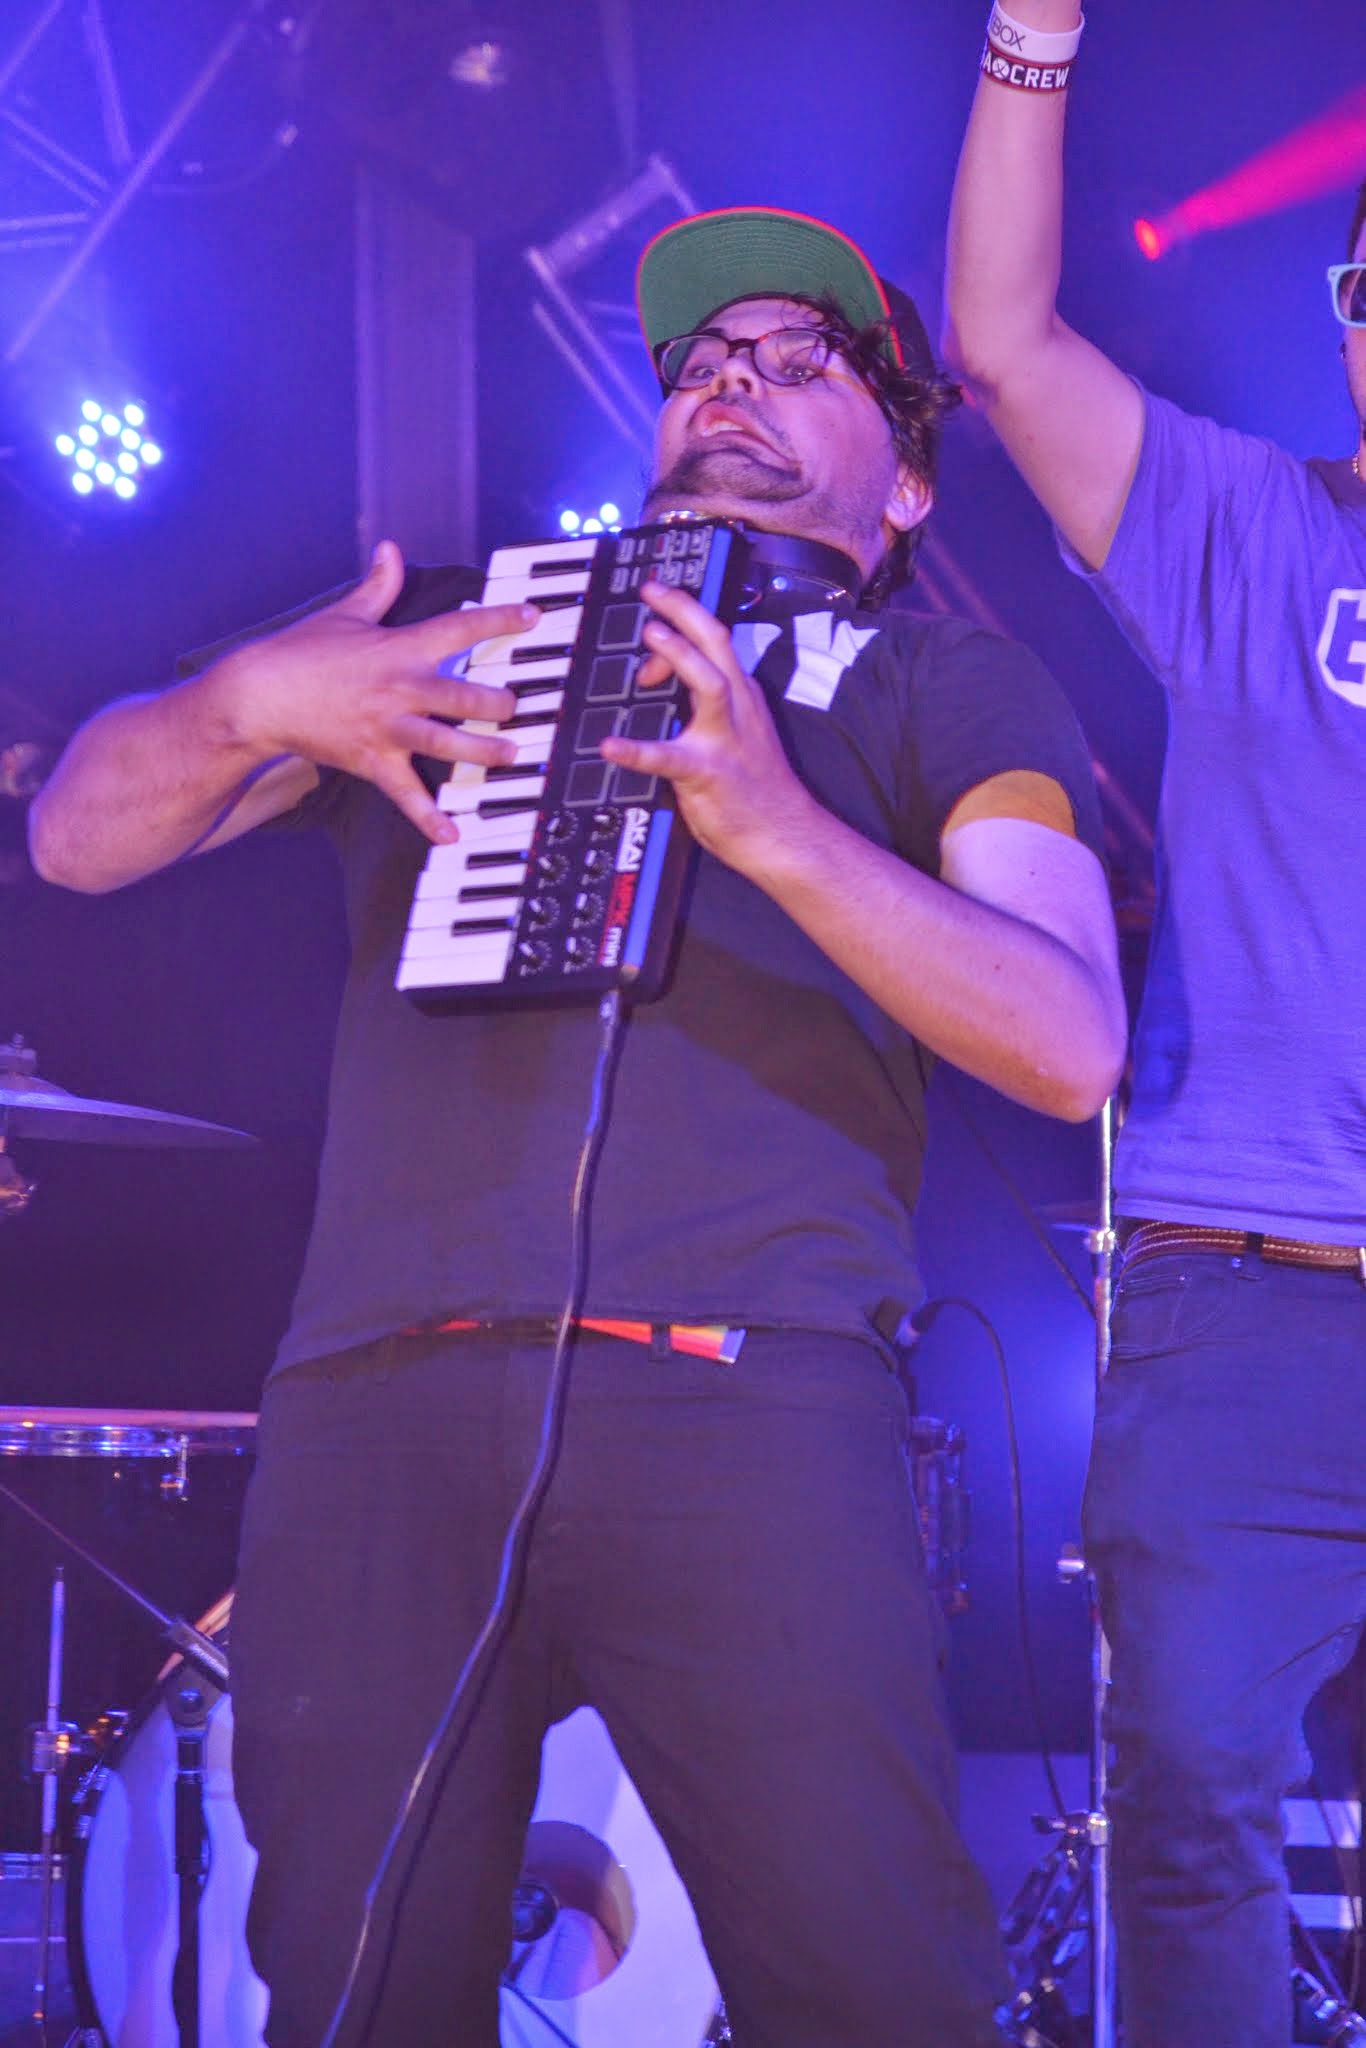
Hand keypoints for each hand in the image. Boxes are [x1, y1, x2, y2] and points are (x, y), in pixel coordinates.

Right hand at [218, 539, 536, 844]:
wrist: (258, 695)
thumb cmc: (300, 653)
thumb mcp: (344, 614)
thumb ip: (378, 586)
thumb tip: (391, 549)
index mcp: (399, 649)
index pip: (460, 628)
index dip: (500, 620)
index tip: (534, 616)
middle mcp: (401, 689)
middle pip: (464, 696)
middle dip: (499, 702)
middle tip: (517, 706)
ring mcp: (388, 728)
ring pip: (446, 742)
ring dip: (483, 752)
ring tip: (510, 755)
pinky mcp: (372, 762)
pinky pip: (406, 794)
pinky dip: (429, 817)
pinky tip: (451, 833)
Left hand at [599, 579, 816, 874]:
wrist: (784, 834)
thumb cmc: (757, 786)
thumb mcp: (738, 730)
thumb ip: (702, 701)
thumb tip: (656, 678)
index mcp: (743, 696)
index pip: (717, 642)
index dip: (687, 616)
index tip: (658, 606)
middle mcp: (738, 709)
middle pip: (717, 643)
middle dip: (685, 610)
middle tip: (652, 591)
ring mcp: (724, 740)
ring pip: (709, 683)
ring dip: (680, 656)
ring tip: (652, 635)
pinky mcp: (708, 774)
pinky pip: (669, 758)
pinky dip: (637, 751)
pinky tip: (610, 747)